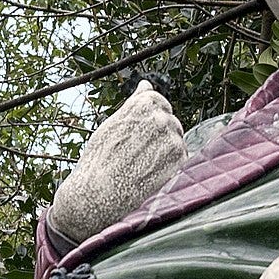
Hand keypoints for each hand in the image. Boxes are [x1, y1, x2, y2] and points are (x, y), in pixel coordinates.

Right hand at [48, 81, 186, 243]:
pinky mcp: (180, 160)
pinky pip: (181, 157)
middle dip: (158, 135)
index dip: (149, 118)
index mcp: (143, 103)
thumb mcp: (112, 124)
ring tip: (143, 164)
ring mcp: (173, 138)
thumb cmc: (99, 160)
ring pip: (176, 138)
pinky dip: (170, 165)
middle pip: (169, 120)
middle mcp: (161, 117)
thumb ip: (134, 104)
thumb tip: (146, 85)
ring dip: (165, 150)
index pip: (158, 101)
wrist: (98, 194)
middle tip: (139, 153)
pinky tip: (151, 173)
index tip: (139, 133)